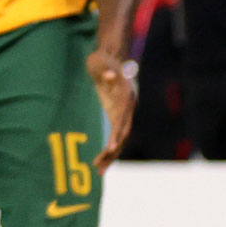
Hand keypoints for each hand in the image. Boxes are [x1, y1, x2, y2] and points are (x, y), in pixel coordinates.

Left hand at [88, 48, 136, 169]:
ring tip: (98, 171)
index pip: (122, 121)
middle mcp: (127, 108)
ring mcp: (123, 112)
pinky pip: (115, 134)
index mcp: (125, 98)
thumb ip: (105, 71)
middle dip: (111, 152)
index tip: (109, 148)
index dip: (116, 135)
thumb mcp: (101, 63)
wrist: (109, 56)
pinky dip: (110, 147)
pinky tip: (102, 158)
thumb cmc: (103, 60)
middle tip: (98, 168)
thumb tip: (109, 76)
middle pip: (122, 135)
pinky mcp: (116, 114)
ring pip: (120, 139)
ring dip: (110, 155)